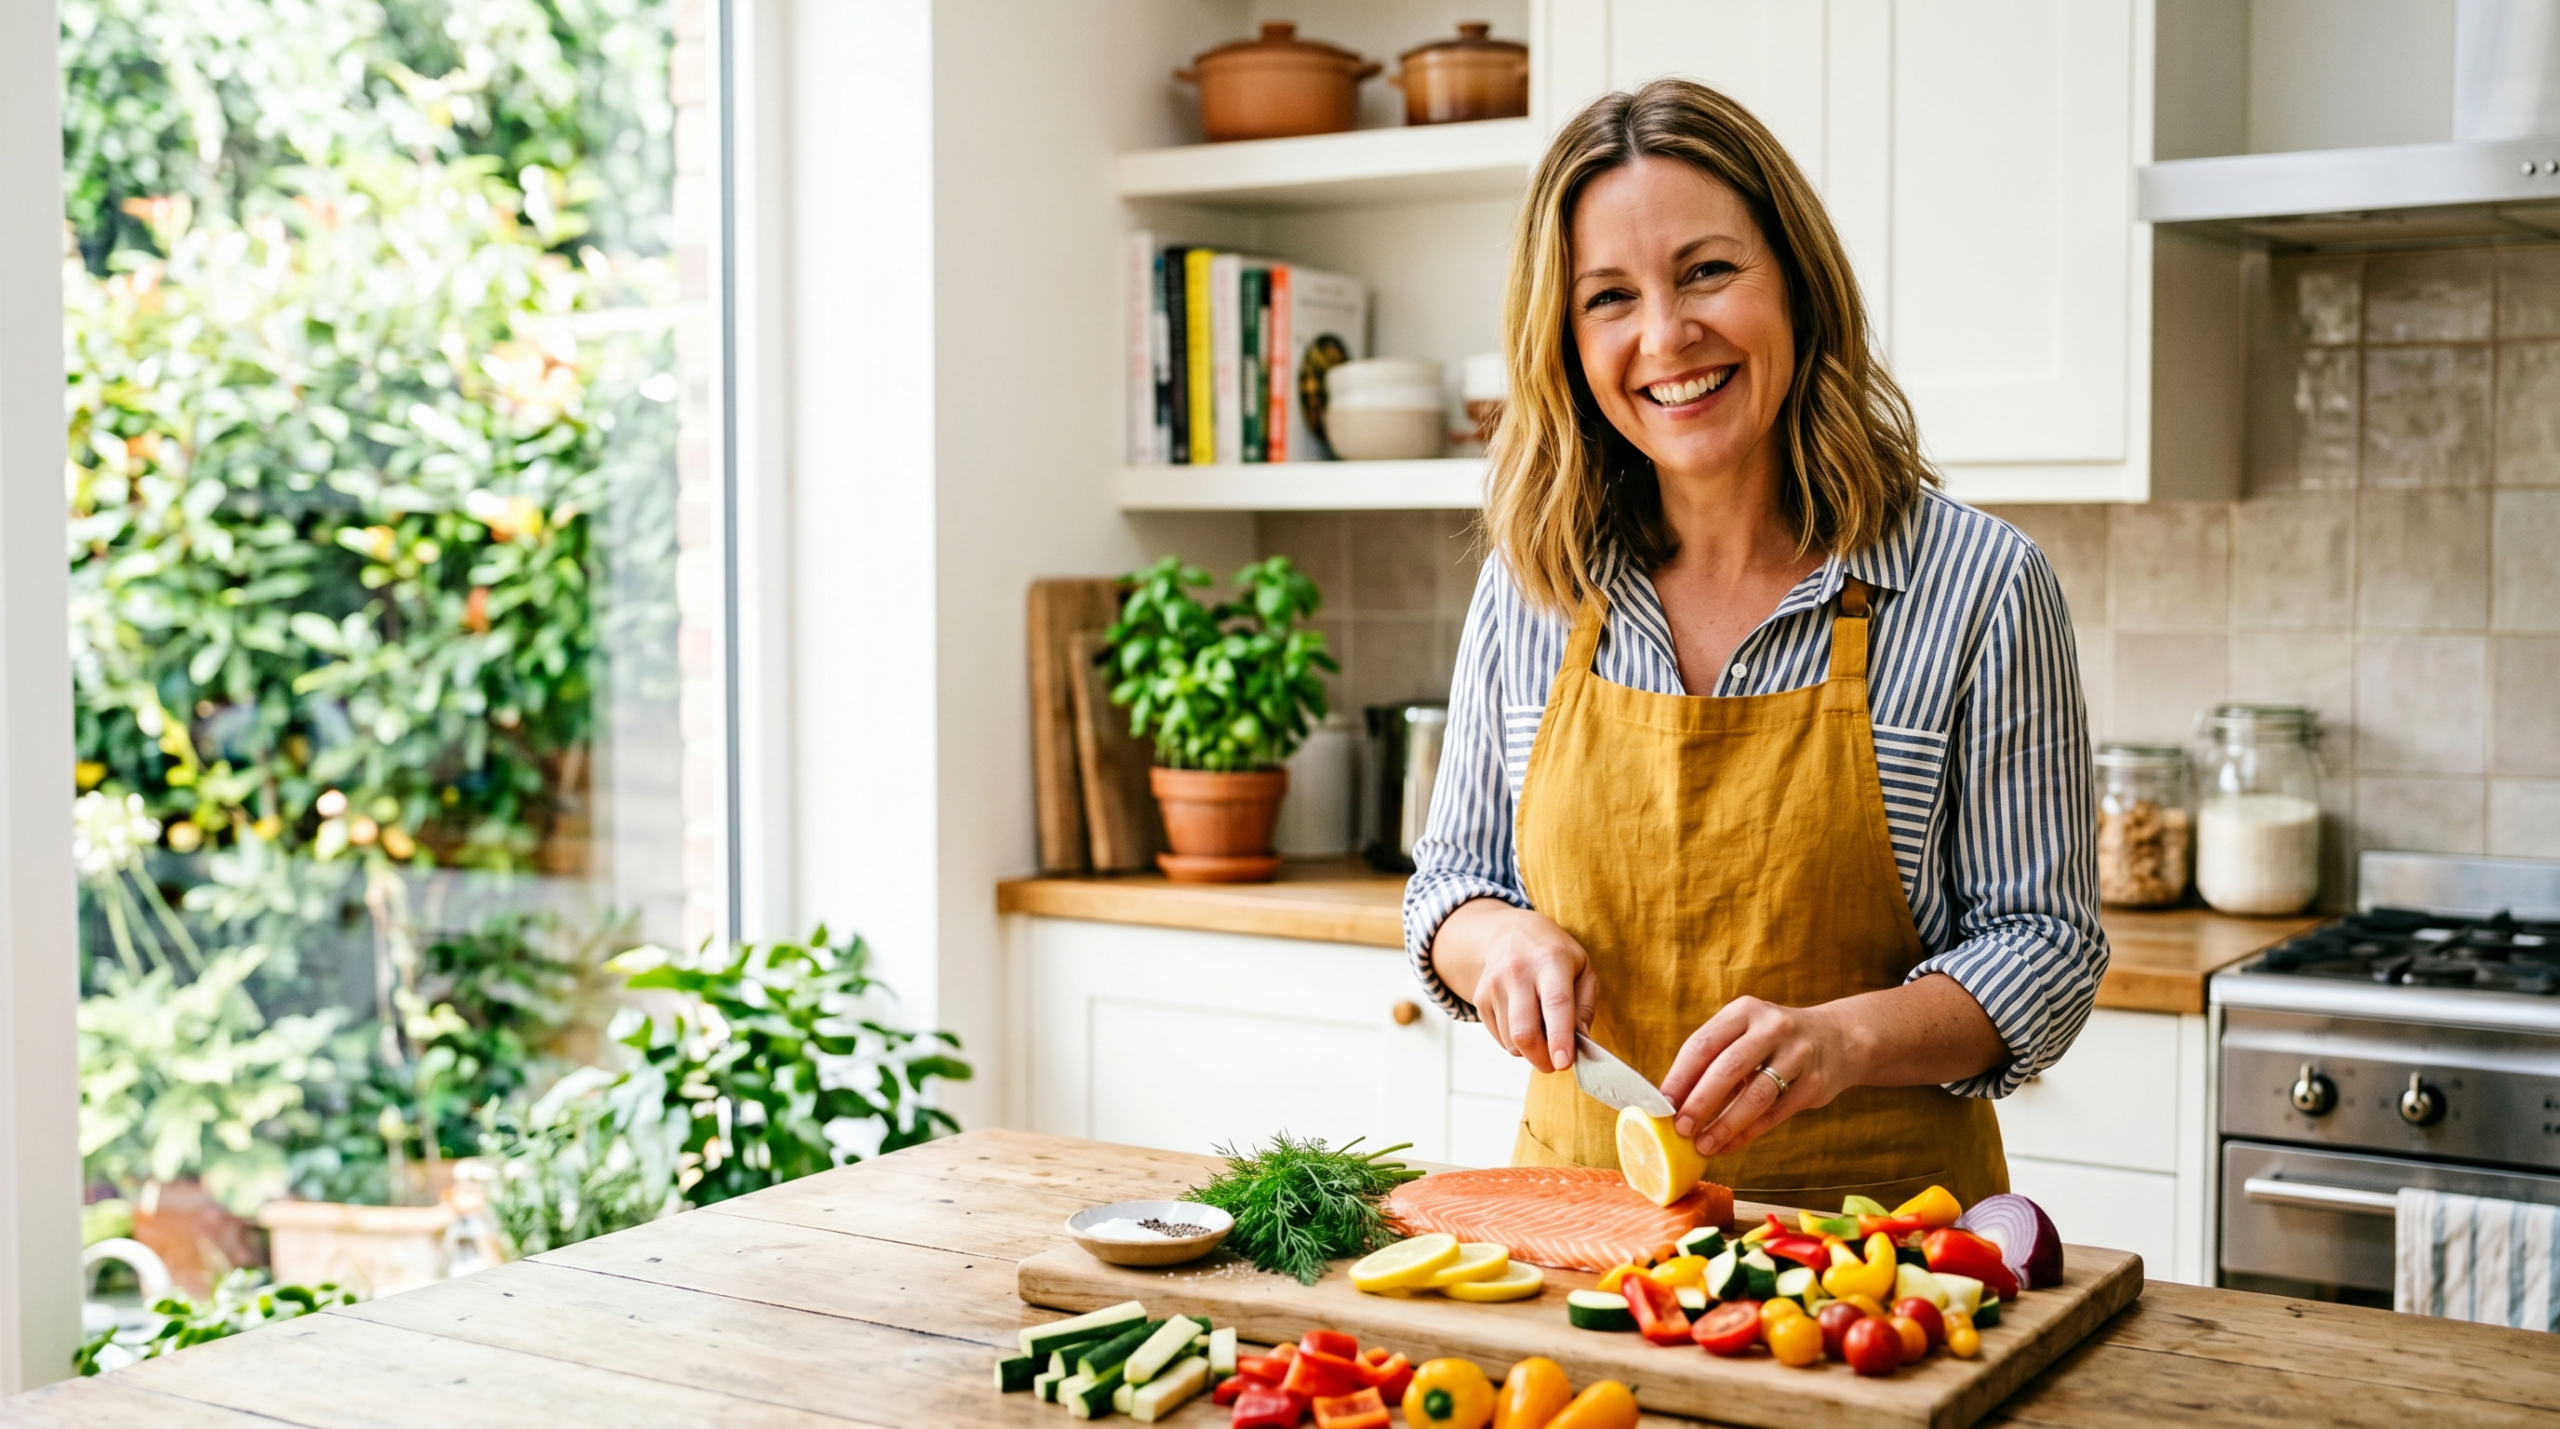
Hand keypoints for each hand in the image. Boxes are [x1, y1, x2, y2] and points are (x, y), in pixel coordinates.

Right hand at [1434, 899, 1596, 1071]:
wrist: (1509, 933)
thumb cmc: (1554, 956)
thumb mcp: (1583, 969)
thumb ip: (1585, 1007)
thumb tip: (1580, 1040)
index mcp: (1551, 961)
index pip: (1555, 1003)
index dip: (1559, 1037)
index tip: (1563, 1063)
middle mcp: (1518, 972)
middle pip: (1524, 1031)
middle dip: (1542, 1059)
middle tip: (1556, 1064)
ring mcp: (1494, 985)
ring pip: (1511, 1041)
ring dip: (1531, 1050)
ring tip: (1542, 1031)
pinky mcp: (1480, 999)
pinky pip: (1500, 1039)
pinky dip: (1516, 1042)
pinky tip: (1524, 1022)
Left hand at [1657, 975, 2008, 1156]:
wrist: (1839, 1039)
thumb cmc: (1773, 1041)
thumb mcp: (1745, 1033)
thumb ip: (1713, 1060)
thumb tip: (1670, 1100)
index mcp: (1744, 1011)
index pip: (1703, 1044)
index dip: (1679, 1077)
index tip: (1660, 1104)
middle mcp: (1772, 1027)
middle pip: (1728, 1069)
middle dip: (1700, 1103)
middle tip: (1680, 1129)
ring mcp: (1799, 1055)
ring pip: (1755, 1096)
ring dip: (1725, 1125)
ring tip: (1703, 1145)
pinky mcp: (1816, 1084)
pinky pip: (1775, 1114)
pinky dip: (1748, 1133)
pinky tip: (1728, 1145)